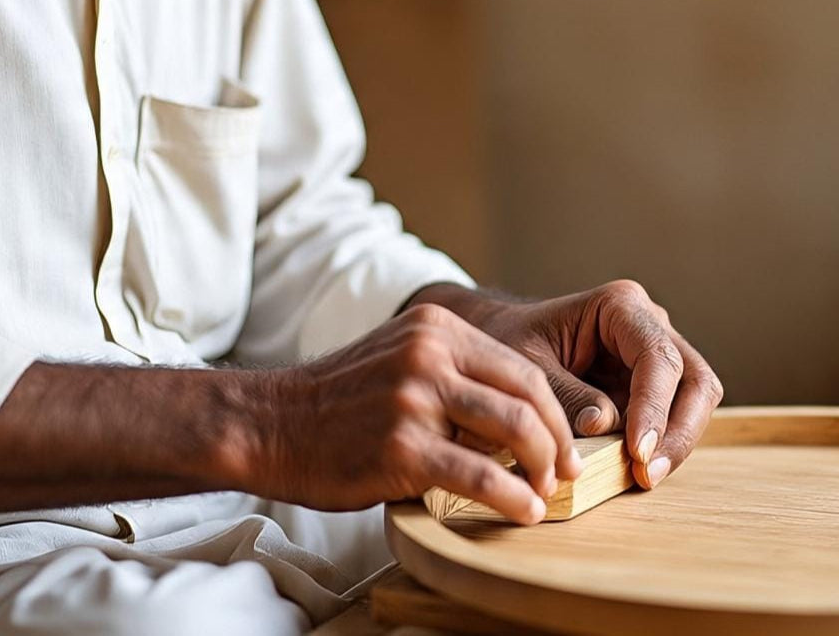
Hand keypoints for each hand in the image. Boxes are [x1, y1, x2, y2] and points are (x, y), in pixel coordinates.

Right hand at [256, 304, 580, 523]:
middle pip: (527, 396)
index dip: (554, 410)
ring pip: (513, 430)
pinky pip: (479, 475)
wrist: (270, 423)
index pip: (521, 367)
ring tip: (544, 494)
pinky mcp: (401, 447)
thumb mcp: (400, 359)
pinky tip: (523, 511)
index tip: (567, 442)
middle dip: (558, 440)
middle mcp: (429, 355)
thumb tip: (519, 417)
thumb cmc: (341, 401)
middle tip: (568, 471)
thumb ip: (456, 374)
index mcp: (436, 328)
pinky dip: (512, 497)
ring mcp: (415, 399)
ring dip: (542, 469)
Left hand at [413, 281, 723, 490]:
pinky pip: (673, 418)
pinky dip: (663, 446)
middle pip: (694, 379)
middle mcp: (649, 325)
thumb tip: (604, 425)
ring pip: (694, 402)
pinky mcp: (652, 387)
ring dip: (675, 442)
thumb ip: (564, 395)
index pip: (658, 357)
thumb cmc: (509, 343)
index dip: (655, 406)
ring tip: (644, 478)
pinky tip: (638, 472)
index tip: (639, 452)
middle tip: (650, 474)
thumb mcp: (526, 368)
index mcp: (619, 306)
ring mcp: (656, 356)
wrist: (500, 341)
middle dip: (678, 430)